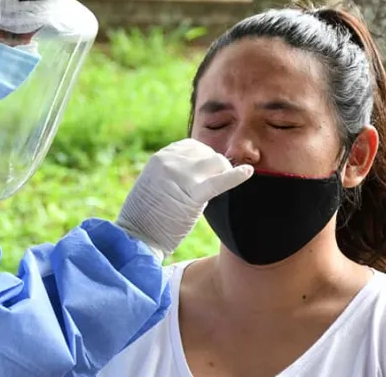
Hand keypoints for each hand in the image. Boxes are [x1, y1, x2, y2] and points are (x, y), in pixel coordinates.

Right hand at [115, 139, 252, 260]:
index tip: (208, 173)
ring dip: (223, 173)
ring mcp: (180, 175)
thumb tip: (200, 167)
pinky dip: (235, 176)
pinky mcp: (191, 194)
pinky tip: (248, 172)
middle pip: (207, 153)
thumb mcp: (155, 182)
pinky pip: (218, 182)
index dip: (205, 159)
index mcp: (160, 157)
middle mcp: (169, 161)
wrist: (137, 237)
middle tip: (215, 185)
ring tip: (218, 190)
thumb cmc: (147, 215)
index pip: (193, 146)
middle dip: (216, 167)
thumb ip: (173, 171)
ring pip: (216, 162)